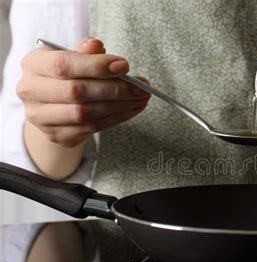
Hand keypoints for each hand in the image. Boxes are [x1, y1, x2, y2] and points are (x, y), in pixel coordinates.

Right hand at [17, 37, 150, 147]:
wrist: (53, 105)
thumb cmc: (67, 75)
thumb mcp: (73, 57)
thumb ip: (85, 51)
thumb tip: (97, 46)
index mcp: (33, 65)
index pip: (64, 65)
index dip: (96, 66)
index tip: (125, 66)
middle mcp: (31, 91)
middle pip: (77, 92)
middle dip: (115, 89)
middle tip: (142, 87)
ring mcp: (41, 117)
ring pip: (86, 113)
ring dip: (120, 106)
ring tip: (141, 98)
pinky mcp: (56, 135)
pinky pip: (92, 128)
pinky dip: (116, 118)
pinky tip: (132, 109)